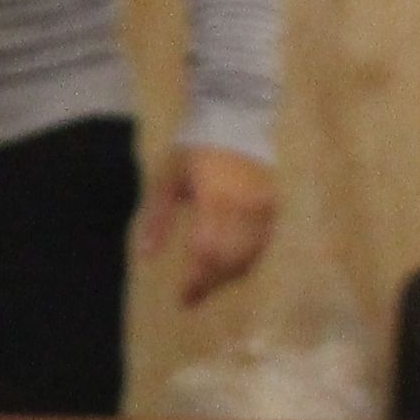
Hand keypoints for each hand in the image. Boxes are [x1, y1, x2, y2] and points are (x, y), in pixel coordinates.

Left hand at [141, 143, 281, 306]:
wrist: (235, 119)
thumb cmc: (194, 150)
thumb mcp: (167, 180)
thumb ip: (157, 218)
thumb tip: (146, 256)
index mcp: (216, 200)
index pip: (208, 252)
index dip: (197, 281)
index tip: (183, 299)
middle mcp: (245, 208)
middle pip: (229, 260)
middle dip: (210, 283)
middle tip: (192, 298)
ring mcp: (263, 208)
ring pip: (249, 256)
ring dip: (227, 277)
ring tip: (207, 286)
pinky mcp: (274, 207)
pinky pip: (262, 245)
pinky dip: (246, 262)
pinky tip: (229, 268)